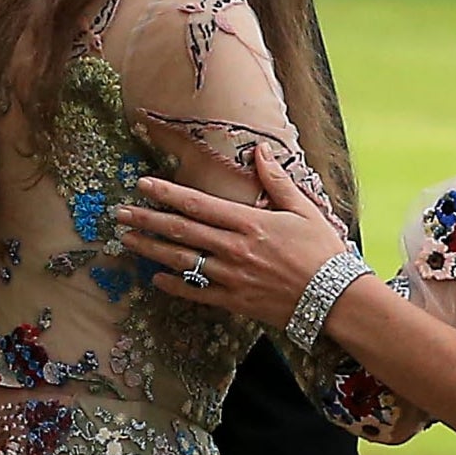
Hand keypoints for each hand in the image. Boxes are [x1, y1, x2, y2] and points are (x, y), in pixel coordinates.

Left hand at [118, 150, 349, 335]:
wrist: (336, 299)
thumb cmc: (322, 252)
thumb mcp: (303, 210)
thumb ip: (277, 182)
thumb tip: (260, 152)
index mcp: (249, 223)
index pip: (198, 204)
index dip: (166, 193)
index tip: (142, 185)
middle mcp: (234, 249)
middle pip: (181, 231)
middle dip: (147, 220)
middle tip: (120, 213)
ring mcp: (232, 278)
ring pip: (182, 261)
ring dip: (152, 249)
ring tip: (127, 240)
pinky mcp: (234, 301)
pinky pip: (197, 292)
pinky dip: (175, 285)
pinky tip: (155, 278)